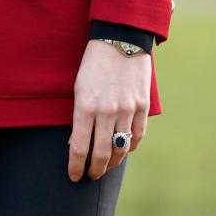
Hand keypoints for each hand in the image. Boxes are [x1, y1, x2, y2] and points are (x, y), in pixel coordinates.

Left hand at [68, 41, 149, 180]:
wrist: (120, 39)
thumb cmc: (93, 64)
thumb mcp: (79, 89)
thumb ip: (79, 117)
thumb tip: (77, 143)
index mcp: (85, 106)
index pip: (79, 148)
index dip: (76, 167)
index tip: (74, 176)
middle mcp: (106, 111)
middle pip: (101, 153)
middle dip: (95, 170)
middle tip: (91, 176)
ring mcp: (127, 109)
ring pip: (121, 148)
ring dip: (113, 162)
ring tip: (106, 167)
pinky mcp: (142, 106)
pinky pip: (137, 136)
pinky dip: (130, 147)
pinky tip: (123, 150)